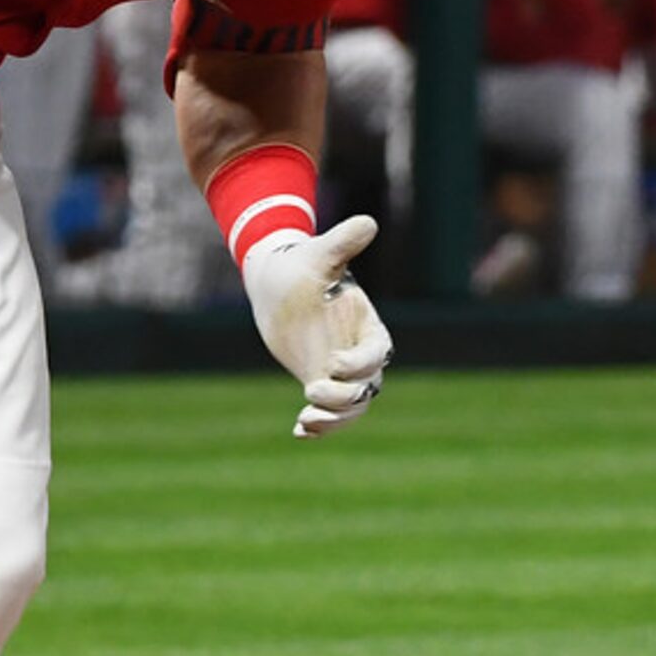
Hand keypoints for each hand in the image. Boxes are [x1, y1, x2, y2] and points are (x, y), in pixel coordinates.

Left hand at [239, 215, 392, 439]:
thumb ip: (343, 243)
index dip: (361, 363)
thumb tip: (368, 222)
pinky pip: (326, 411)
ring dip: (333, 420)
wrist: (277, 281)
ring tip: (306, 421)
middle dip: (344, 398)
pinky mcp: (318, 378)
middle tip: (310, 393)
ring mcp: (339, 369)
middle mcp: (357, 352)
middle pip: (366, 387)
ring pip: (350, 406)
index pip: (377, 353)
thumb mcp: (321, 254)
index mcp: (366, 325)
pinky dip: (317, 425)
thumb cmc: (301, 265)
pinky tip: (299, 432)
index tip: (335, 365)